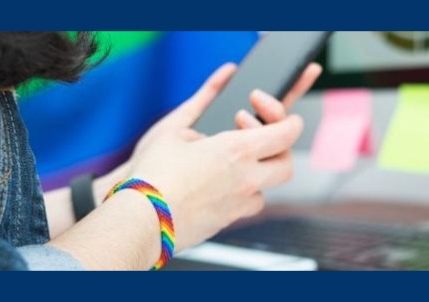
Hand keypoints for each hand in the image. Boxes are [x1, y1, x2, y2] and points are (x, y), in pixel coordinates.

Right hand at [104, 62, 320, 253]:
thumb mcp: (175, 126)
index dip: (288, 120)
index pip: (287, 134)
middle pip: (286, 165)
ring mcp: (237, 206)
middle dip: (279, 150)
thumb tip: (228, 73)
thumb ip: (206, 96)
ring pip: (265, 190)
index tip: (273, 111)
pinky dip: (236, 195)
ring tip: (229, 165)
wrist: (140, 220)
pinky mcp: (224, 224)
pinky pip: (242, 208)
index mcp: (237, 151)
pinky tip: (213, 186)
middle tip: (255, 138)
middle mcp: (246, 180)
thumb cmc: (153, 173)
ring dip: (256, 175)